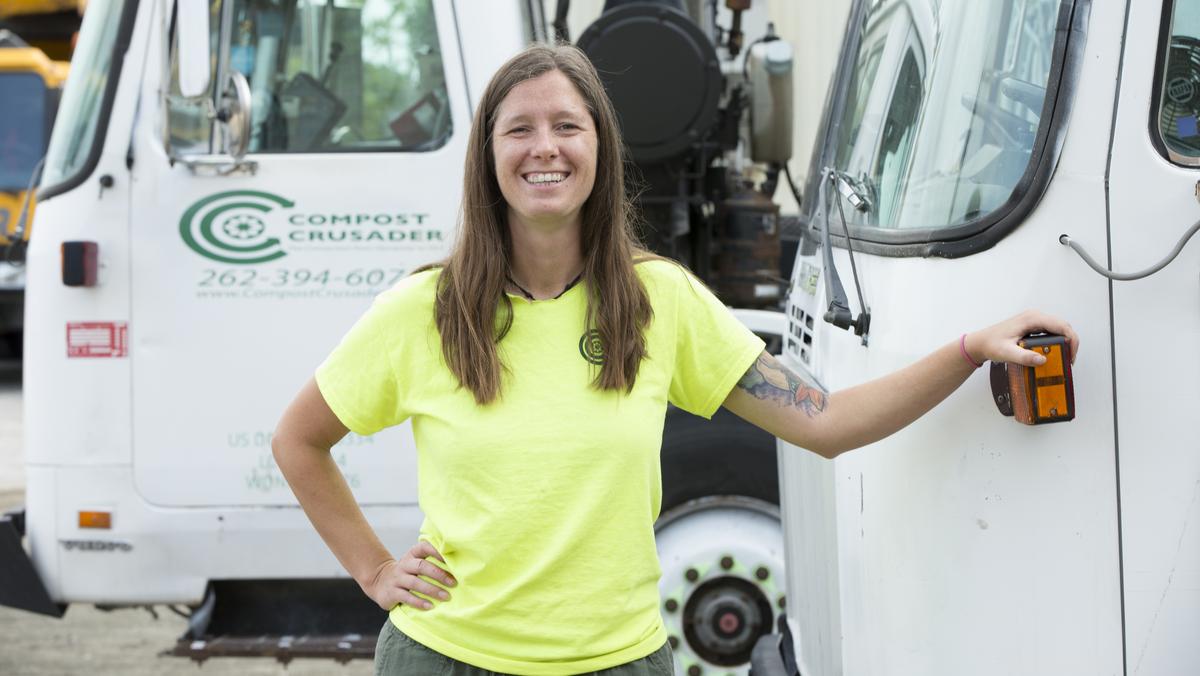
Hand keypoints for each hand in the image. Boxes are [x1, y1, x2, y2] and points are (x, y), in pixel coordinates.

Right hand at [364, 541, 456, 611]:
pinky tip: (430, 606)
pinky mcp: (392, 592)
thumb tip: (458, 565)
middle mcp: (404, 565)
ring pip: (415, 583)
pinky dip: (419, 602)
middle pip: (421, 566)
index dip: (437, 551)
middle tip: (453, 583)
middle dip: (439, 574)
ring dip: (432, 590)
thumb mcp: (415, 563)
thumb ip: (432, 561)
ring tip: (446, 596)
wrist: (380, 582)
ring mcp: (397, 578)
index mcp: (412, 554)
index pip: (424, 548)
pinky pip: (407, 597)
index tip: (450, 559)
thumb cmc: (408, 572)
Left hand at [965, 310, 1079, 366]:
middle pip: (1063, 327)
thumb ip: (1023, 357)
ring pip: (1059, 329)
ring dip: (1064, 342)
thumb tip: (1042, 360)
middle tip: (1069, 359)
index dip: (1071, 340)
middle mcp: (1035, 317)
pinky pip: (1051, 332)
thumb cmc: (990, 344)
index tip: (1071, 355)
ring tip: (1064, 358)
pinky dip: (1057, 342)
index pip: (1061, 326)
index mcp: (1032, 319)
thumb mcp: (1006, 352)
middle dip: (1070, 343)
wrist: (980, 342)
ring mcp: (1034, 321)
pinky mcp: (1033, 327)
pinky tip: (1055, 353)